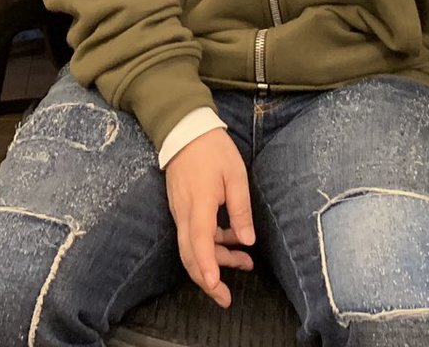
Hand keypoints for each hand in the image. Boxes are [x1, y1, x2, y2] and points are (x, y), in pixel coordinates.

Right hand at [164, 130, 254, 306]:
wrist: (185, 130)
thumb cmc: (213, 150)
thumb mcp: (235, 175)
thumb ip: (240, 209)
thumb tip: (247, 241)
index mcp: (199, 203)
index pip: (199, 242)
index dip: (207, 266)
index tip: (215, 285)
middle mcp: (185, 213)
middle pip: (189, 255)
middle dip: (206, 280)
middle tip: (225, 298)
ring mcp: (180, 212)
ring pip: (191, 248)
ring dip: (215, 261)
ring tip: (245, 264)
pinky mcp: (181, 209)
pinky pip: (192, 236)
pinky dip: (211, 246)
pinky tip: (233, 242)